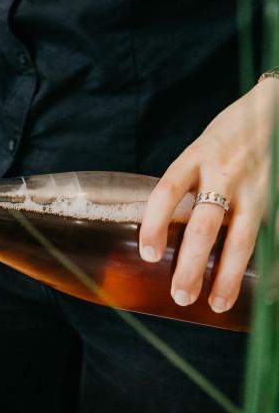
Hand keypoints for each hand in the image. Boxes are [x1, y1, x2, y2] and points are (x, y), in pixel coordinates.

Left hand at [138, 77, 276, 312]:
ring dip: (227, 276)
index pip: (167, 193)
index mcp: (196, 158)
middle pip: (204, 226)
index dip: (154, 225)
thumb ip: (186, 183)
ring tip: (215, 303)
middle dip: (191, 265)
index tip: (147, 255)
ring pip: (241, 239)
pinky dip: (266, 264)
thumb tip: (163, 228)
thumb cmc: (229, 135)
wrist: (275, 109)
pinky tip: (259, 290)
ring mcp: (257, 187)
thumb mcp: (199, 150)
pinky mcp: (278, 196)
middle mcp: (225, 173)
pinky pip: (271, 237)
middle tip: (179, 295)